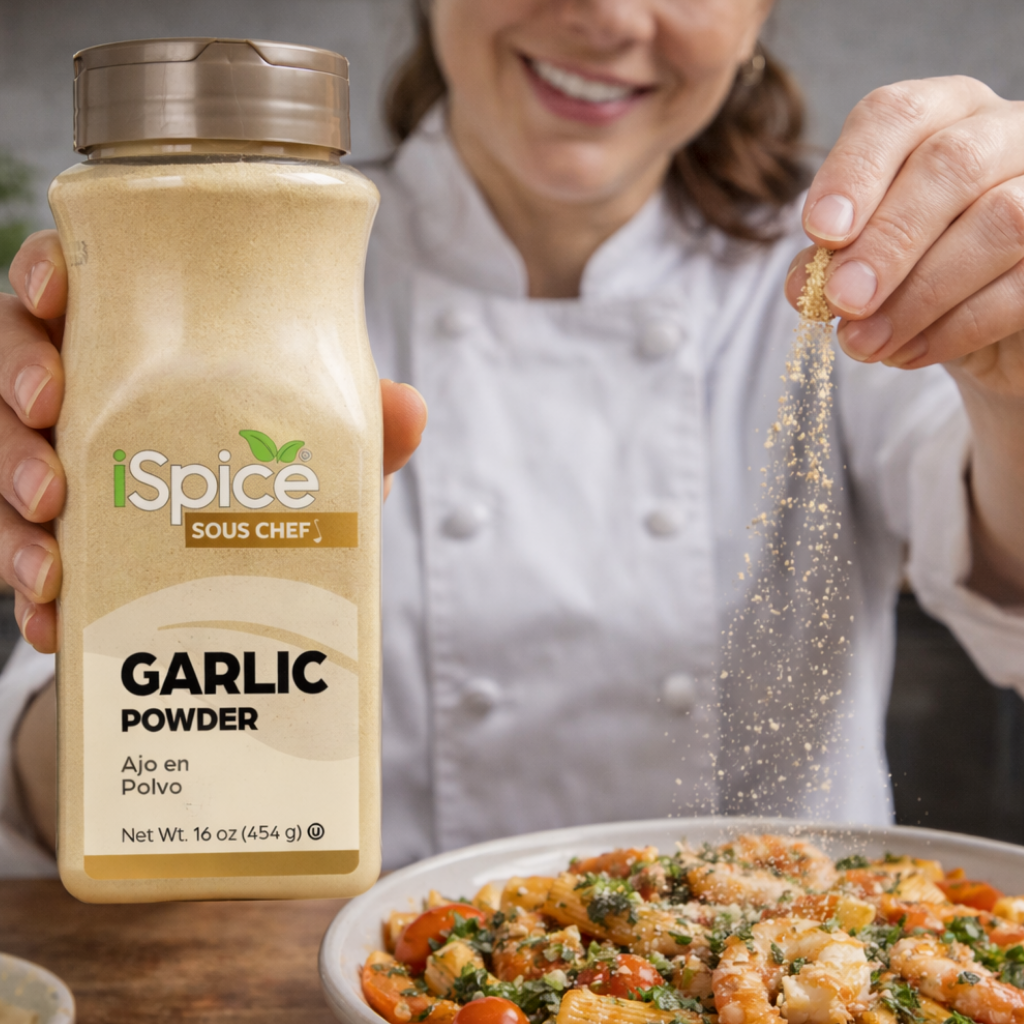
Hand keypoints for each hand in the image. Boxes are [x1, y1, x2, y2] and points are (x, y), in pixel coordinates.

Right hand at [1, 231, 426, 653]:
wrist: (250, 564)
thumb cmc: (275, 470)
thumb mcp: (318, 448)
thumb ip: (360, 428)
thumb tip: (408, 409)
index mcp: (135, 338)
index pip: (67, 281)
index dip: (41, 278)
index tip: (52, 297)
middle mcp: (84, 387)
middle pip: (12, 365)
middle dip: (15, 400)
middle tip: (50, 447)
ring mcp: (55, 455)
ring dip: (10, 508)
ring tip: (50, 563)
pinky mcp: (46, 527)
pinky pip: (14, 548)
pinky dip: (30, 589)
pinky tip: (52, 623)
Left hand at [784, 76, 1023, 395]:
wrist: (982, 332)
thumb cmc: (913, 275)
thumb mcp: (861, 262)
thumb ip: (830, 262)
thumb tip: (804, 286)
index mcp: (941, 116)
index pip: (895, 115)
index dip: (854, 172)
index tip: (820, 232)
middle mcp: (1004, 133)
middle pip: (951, 164)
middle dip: (886, 241)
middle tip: (841, 301)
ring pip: (998, 220)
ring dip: (917, 295)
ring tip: (863, 344)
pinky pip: (1021, 285)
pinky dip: (954, 327)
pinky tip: (906, 353)